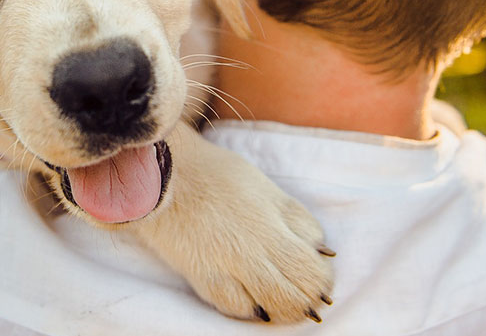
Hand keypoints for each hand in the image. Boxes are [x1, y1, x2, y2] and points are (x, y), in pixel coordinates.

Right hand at [131, 122, 333, 323]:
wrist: (163, 174)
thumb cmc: (216, 175)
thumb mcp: (265, 188)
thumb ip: (293, 218)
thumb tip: (321, 249)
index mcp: (276, 218)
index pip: (315, 259)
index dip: (322, 272)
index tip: (318, 273)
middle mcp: (258, 245)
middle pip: (302, 287)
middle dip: (311, 296)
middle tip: (309, 297)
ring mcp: (231, 264)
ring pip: (276, 304)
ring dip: (287, 309)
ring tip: (285, 306)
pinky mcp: (204, 277)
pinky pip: (237, 308)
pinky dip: (251, 309)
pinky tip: (254, 304)